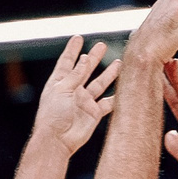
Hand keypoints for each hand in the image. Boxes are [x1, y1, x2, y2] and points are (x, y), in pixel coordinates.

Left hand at [31, 35, 119, 153]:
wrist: (58, 140)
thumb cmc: (52, 116)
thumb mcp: (62, 90)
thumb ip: (76, 75)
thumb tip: (85, 59)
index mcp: (59, 83)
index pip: (66, 62)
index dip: (72, 50)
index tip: (78, 38)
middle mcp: (72, 90)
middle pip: (85, 70)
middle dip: (94, 58)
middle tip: (102, 46)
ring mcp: (84, 102)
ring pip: (99, 84)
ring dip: (108, 73)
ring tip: (119, 63)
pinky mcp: (94, 113)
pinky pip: (108, 103)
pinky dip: (116, 96)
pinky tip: (125, 88)